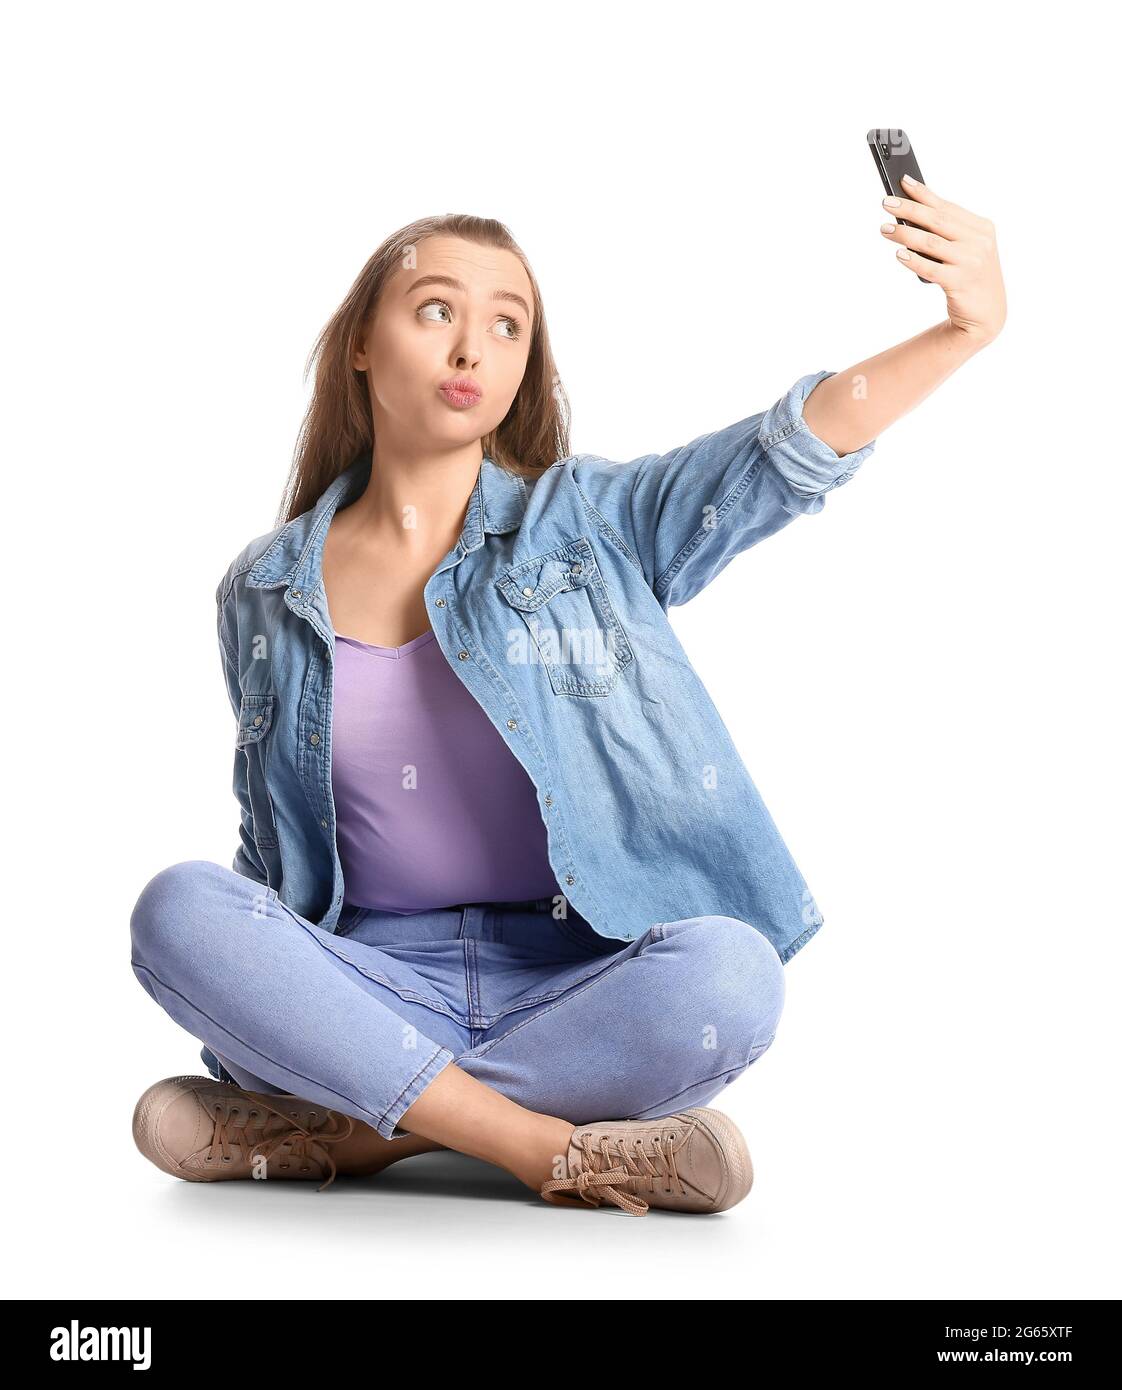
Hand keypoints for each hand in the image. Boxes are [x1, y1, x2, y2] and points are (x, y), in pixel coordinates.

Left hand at [881, 173, 1006, 347]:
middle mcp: (979, 242)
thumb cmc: (969, 278)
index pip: (947, 206)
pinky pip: (931, 269)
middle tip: (885, 202)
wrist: (986, 315)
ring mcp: (971, 262)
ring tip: (885, 229)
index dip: (924, 194)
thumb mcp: (965, 250)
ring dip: (905, 234)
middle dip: (909, 209)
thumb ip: (946, 233)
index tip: (903, 181)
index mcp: (982, 228)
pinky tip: (899, 255)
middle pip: (937, 220)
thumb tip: (911, 214)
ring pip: (931, 243)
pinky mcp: (961, 283)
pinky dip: (914, 261)